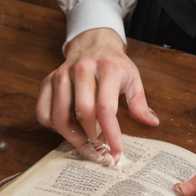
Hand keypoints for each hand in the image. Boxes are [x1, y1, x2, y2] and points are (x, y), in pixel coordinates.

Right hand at [36, 27, 158, 158]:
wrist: (93, 43)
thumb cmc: (114, 65)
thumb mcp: (133, 79)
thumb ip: (140, 103)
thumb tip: (151, 123)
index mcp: (107, 69)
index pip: (106, 108)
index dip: (111, 134)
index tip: (115, 152)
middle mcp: (82, 69)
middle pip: (82, 113)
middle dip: (92, 136)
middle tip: (100, 146)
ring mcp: (62, 74)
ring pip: (60, 115)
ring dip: (72, 135)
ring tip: (85, 139)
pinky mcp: (48, 80)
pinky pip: (43, 112)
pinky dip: (53, 127)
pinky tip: (67, 127)